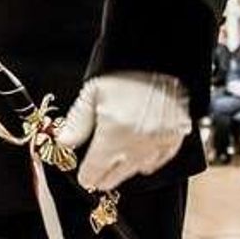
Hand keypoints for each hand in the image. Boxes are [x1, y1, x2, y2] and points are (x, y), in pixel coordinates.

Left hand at [54, 71, 191, 191]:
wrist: (159, 60)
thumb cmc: (124, 73)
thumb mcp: (91, 94)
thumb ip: (77, 123)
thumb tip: (64, 143)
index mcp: (112, 135)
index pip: (94, 172)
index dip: (86, 177)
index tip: (84, 176)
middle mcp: (136, 144)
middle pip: (115, 177)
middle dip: (103, 176)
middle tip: (97, 174)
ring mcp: (157, 143)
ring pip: (136, 172)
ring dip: (124, 170)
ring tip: (116, 164)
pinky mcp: (175, 138)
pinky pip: (158, 161)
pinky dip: (148, 162)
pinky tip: (139, 157)